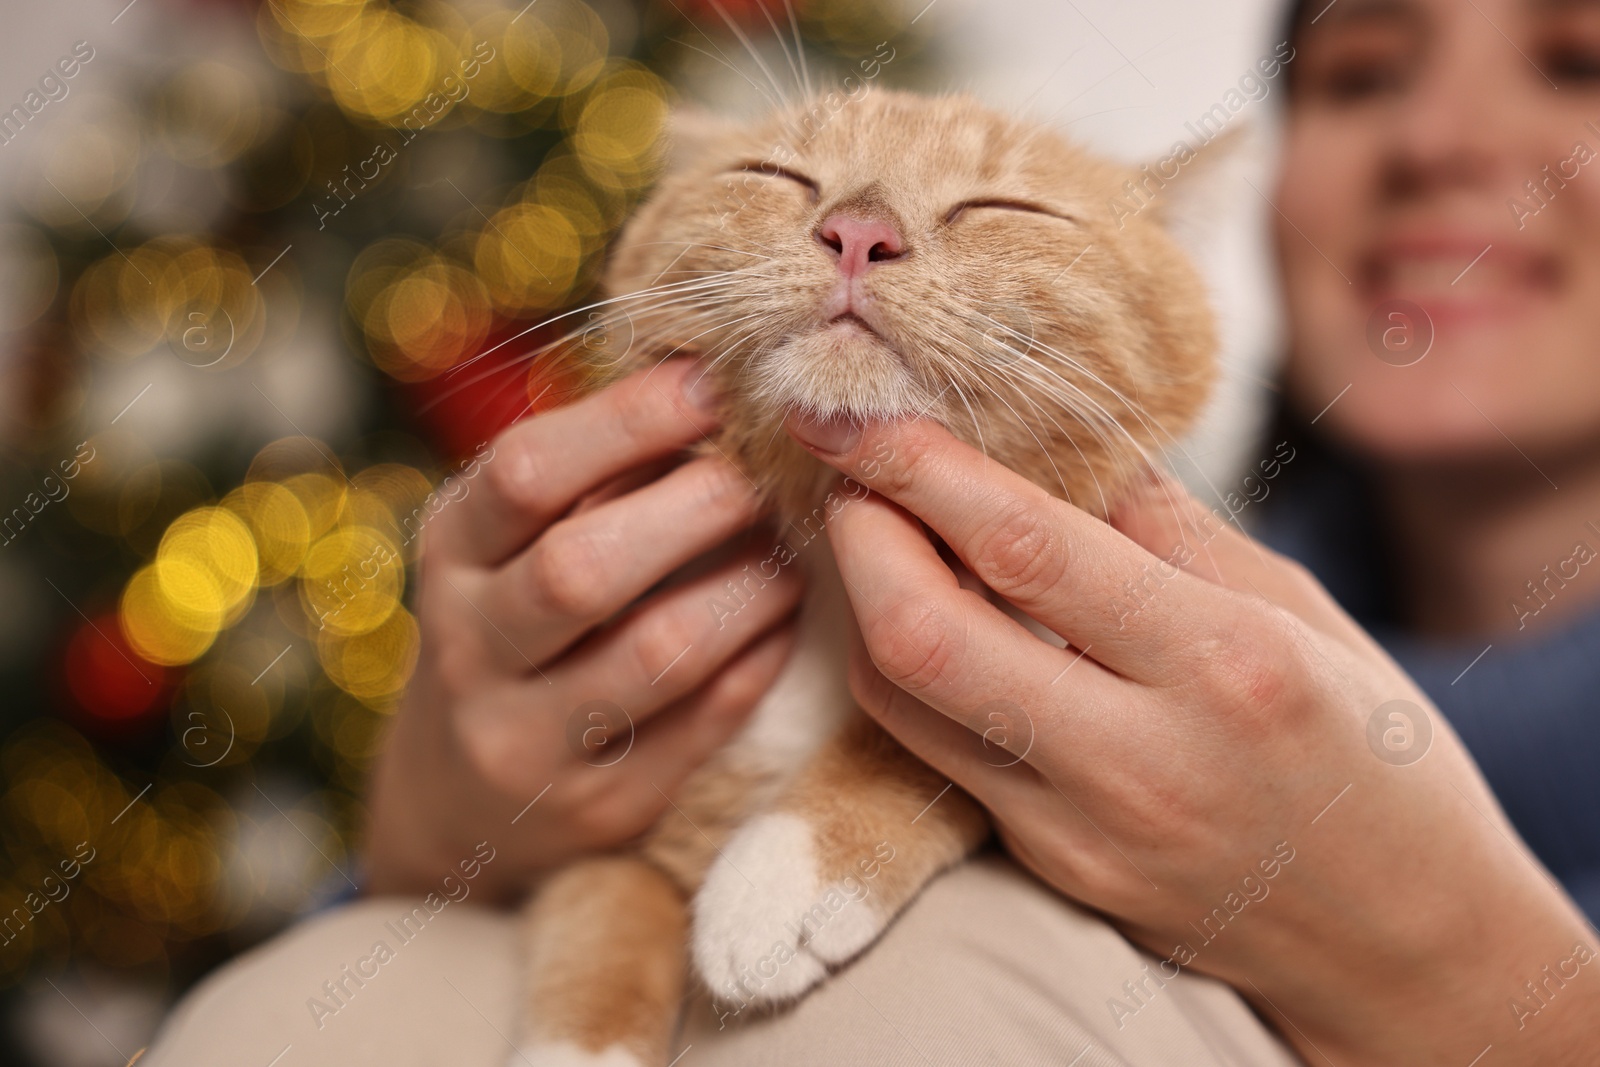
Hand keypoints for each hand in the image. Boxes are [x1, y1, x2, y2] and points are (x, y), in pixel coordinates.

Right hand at [363, 360, 802, 903]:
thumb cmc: (515, 624)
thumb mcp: (516, 542)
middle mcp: (470, 647)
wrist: (459, 801)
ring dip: (749, 586)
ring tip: (793, 547)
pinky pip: (704, 722)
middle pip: (584, 569)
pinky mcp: (600, 807)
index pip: (525, 473)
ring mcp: (527, 740)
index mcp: (451, 552)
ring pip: (658, 653)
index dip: (628, 419)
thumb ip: (596, 472)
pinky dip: (760, 658)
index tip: (715, 383)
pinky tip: (785, 619)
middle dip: (698, 507)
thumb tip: (715, 378)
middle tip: (771, 473)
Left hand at [786, 413, 1599, 1066]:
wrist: (1398, 942)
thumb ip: (1171, 527)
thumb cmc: (1374, 761)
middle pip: (921, 634)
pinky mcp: (1049, 866)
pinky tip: (930, 615)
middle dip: (856, 534)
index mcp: (1224, 664)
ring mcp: (1080, 828)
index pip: (1026, 548)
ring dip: (862, 601)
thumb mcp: (1300, 614)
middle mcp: (1138, 757)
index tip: (856, 408)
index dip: (919, 467)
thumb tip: (1065, 436)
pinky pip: (936, 750)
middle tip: (849, 466)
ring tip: (878, 527)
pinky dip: (908, 670)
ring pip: (901, 699)